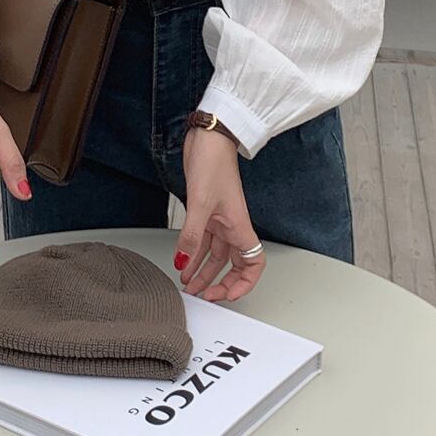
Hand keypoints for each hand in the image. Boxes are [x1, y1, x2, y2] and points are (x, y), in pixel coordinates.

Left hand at [175, 126, 265, 301]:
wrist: (209, 139)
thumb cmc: (214, 163)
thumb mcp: (200, 203)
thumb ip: (192, 235)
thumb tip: (183, 261)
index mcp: (239, 226)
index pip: (253, 264)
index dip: (245, 283)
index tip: (228, 295)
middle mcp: (232, 225)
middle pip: (232, 264)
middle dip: (219, 283)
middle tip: (203, 296)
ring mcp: (220, 219)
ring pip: (215, 255)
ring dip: (203, 271)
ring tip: (188, 285)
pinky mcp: (207, 211)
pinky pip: (203, 240)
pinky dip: (193, 253)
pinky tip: (182, 261)